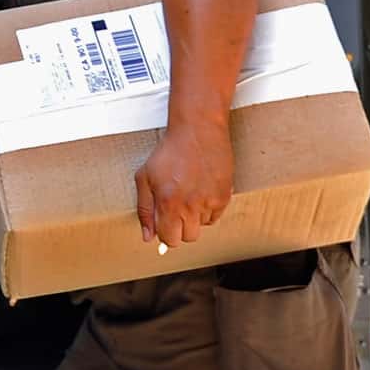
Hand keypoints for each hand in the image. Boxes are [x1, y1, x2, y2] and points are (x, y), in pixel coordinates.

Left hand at [134, 118, 231, 249]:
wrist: (197, 130)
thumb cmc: (169, 151)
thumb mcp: (145, 177)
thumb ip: (145, 210)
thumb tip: (148, 237)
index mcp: (168, 203)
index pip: (170, 240)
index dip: (166, 234)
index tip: (166, 224)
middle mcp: (190, 206)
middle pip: (188, 237)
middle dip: (180, 227)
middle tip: (177, 207)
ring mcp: (210, 201)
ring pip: (202, 226)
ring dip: (195, 216)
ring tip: (189, 193)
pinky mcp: (224, 196)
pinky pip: (215, 215)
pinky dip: (208, 209)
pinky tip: (201, 190)